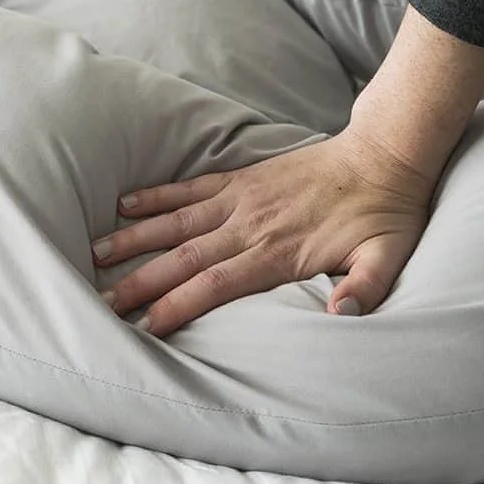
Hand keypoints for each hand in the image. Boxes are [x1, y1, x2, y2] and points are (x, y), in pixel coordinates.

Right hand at [92, 129, 435, 335]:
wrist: (384, 156)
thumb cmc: (385, 214)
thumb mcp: (388, 256)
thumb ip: (365, 287)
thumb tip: (341, 314)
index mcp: (278, 252)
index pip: (215, 284)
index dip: (178, 305)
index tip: (145, 327)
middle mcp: (249, 226)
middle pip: (184, 258)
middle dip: (140, 282)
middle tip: (103, 303)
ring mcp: (240, 199)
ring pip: (176, 222)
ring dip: (134, 238)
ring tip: (95, 254)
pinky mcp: (240, 179)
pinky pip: (189, 187)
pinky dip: (156, 196)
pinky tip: (123, 205)